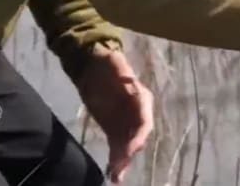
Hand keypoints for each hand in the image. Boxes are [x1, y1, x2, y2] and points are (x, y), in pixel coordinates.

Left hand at [76, 45, 154, 183]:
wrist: (94, 66)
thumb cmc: (108, 64)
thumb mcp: (115, 65)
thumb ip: (121, 74)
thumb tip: (127, 78)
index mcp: (142, 99)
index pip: (144, 122)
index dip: (138, 137)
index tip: (131, 150)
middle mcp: (137, 113)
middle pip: (136, 138)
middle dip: (128, 154)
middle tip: (119, 170)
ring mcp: (126, 122)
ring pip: (126, 145)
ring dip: (122, 161)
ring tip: (115, 177)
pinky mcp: (114, 128)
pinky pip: (116, 146)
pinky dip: (115, 159)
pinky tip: (112, 172)